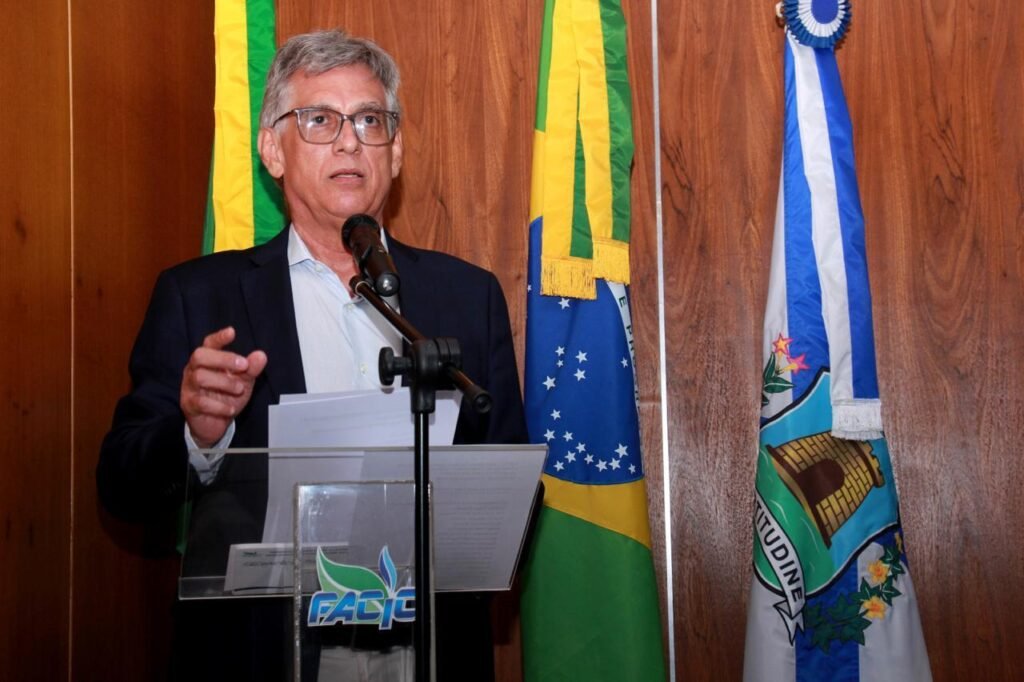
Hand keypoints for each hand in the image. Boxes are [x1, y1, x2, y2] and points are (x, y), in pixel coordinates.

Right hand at [180, 326, 267, 447]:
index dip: (219, 338)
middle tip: (243, 365)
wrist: (215, 424)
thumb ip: (251, 369)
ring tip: (239, 389)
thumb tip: (260, 355)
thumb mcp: (243, 381)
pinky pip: (201, 402)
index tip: (231, 332)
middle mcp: (194, 370)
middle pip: (199, 356)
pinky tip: (230, 409)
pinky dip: (219, 406)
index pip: (209, 344)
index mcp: (207, 361)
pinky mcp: (189, 405)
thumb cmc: (226, 397)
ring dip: (224, 383)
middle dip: (223, 359)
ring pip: (199, 377)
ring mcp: (189, 387)